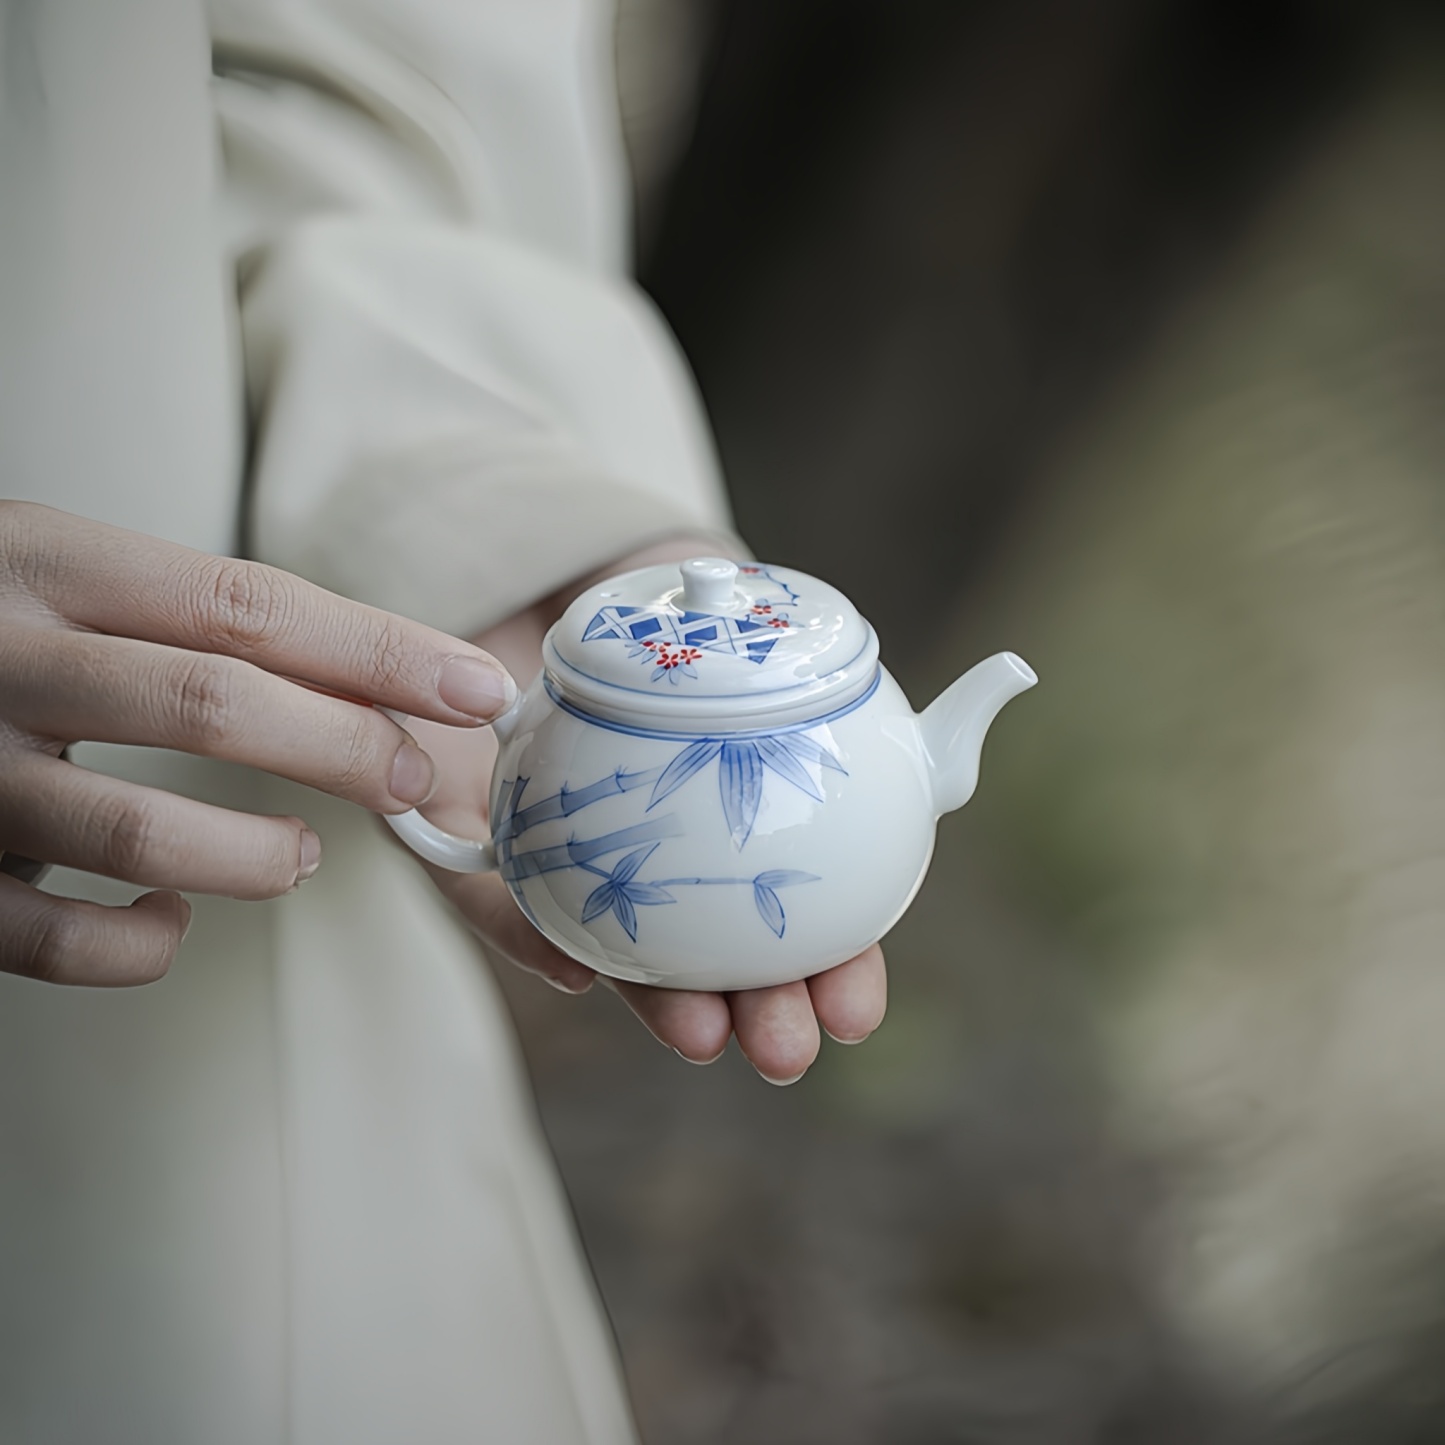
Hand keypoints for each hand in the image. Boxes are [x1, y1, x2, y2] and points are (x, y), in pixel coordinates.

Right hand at [0, 502, 515, 984]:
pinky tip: (169, 918)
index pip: (250, 604)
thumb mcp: (74, 582)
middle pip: (213, 702)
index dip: (379, 650)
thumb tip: (392, 681)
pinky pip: (55, 939)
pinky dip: (139, 942)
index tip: (482, 689)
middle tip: (414, 780)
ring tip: (300, 858)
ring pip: (139, 832)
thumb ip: (200, 623)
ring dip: (256, 857)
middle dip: (345, 747)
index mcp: (46, 561)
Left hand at [407, 541, 886, 1084]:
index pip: (794, 920)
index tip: (856, 1015)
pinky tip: (576, 970)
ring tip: (704, 1036)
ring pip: (620, 952)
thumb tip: (991, 680)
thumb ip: (826, 662)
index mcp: (728, 832)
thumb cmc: (654, 613)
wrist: (537, 573)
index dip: (830, 971)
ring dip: (661, 1003)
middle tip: (788, 1048)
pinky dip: (534, 937)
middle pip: (717, 959)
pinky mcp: (475, 846)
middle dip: (756, 1016)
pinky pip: (497, 903)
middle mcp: (656, 861)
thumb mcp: (743, 624)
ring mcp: (570, 864)